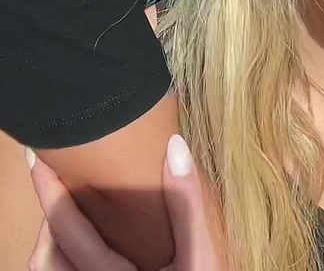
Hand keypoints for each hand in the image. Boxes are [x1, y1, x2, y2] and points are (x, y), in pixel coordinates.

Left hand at [27, 136, 221, 270]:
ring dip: (53, 241)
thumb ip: (187, 207)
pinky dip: (64, 258)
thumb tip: (175, 146)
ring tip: (67, 208)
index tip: (39, 161)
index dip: (52, 195)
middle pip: (46, 260)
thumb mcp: (202, 258)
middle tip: (56, 180)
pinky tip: (83, 240)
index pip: (70, 237)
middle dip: (48, 218)